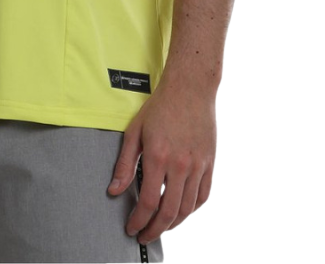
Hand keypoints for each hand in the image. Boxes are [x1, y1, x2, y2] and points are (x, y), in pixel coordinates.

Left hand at [106, 79, 215, 244]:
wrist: (190, 88)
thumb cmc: (160, 106)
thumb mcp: (134, 131)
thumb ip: (125, 164)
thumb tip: (114, 190)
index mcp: (159, 157)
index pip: (149, 202)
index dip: (139, 220)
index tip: (131, 228)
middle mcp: (181, 165)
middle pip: (169, 212)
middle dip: (154, 230)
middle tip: (144, 236)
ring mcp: (198, 165)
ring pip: (187, 208)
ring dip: (173, 224)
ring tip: (160, 228)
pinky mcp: (210, 163)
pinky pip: (203, 196)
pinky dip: (191, 210)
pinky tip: (180, 212)